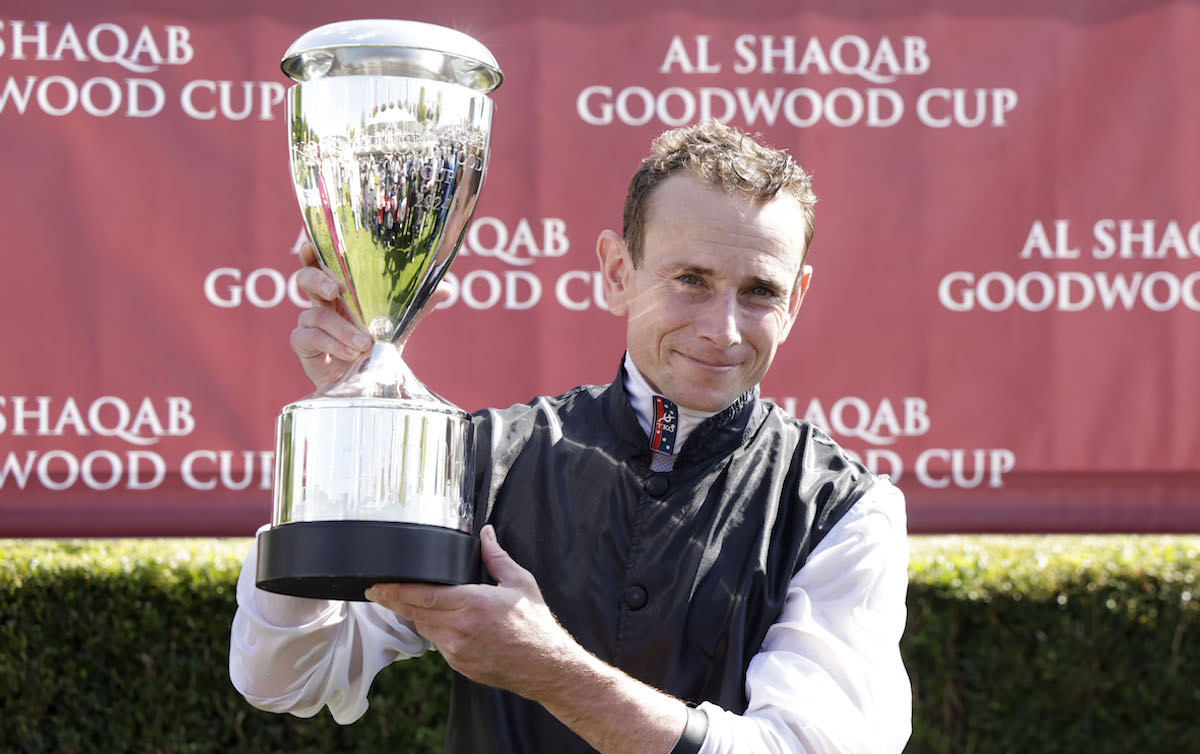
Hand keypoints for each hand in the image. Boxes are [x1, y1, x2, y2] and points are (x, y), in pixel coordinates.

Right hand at [290, 241, 452, 389]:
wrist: (367, 387)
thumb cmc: (376, 352)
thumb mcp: (398, 327)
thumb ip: (418, 307)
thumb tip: (447, 288)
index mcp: (340, 293)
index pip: (321, 266)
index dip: (313, 253)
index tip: (311, 245)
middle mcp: (321, 305)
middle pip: (305, 279)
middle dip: (316, 279)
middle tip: (334, 289)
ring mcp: (309, 326)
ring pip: (314, 313)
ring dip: (341, 328)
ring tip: (364, 344)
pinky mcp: (303, 347)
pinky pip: (310, 337)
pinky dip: (333, 344)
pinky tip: (351, 353)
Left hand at [364, 525, 576, 700]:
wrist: (545, 667)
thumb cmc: (535, 625)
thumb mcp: (520, 583)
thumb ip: (497, 556)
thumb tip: (486, 533)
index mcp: (473, 603)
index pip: (422, 595)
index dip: (395, 591)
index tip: (377, 585)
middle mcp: (460, 628)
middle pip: (414, 613)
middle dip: (392, 602)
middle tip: (377, 592)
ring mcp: (457, 650)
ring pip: (424, 628)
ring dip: (416, 615)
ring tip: (412, 602)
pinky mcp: (459, 665)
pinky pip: (438, 643)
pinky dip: (436, 630)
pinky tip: (444, 622)